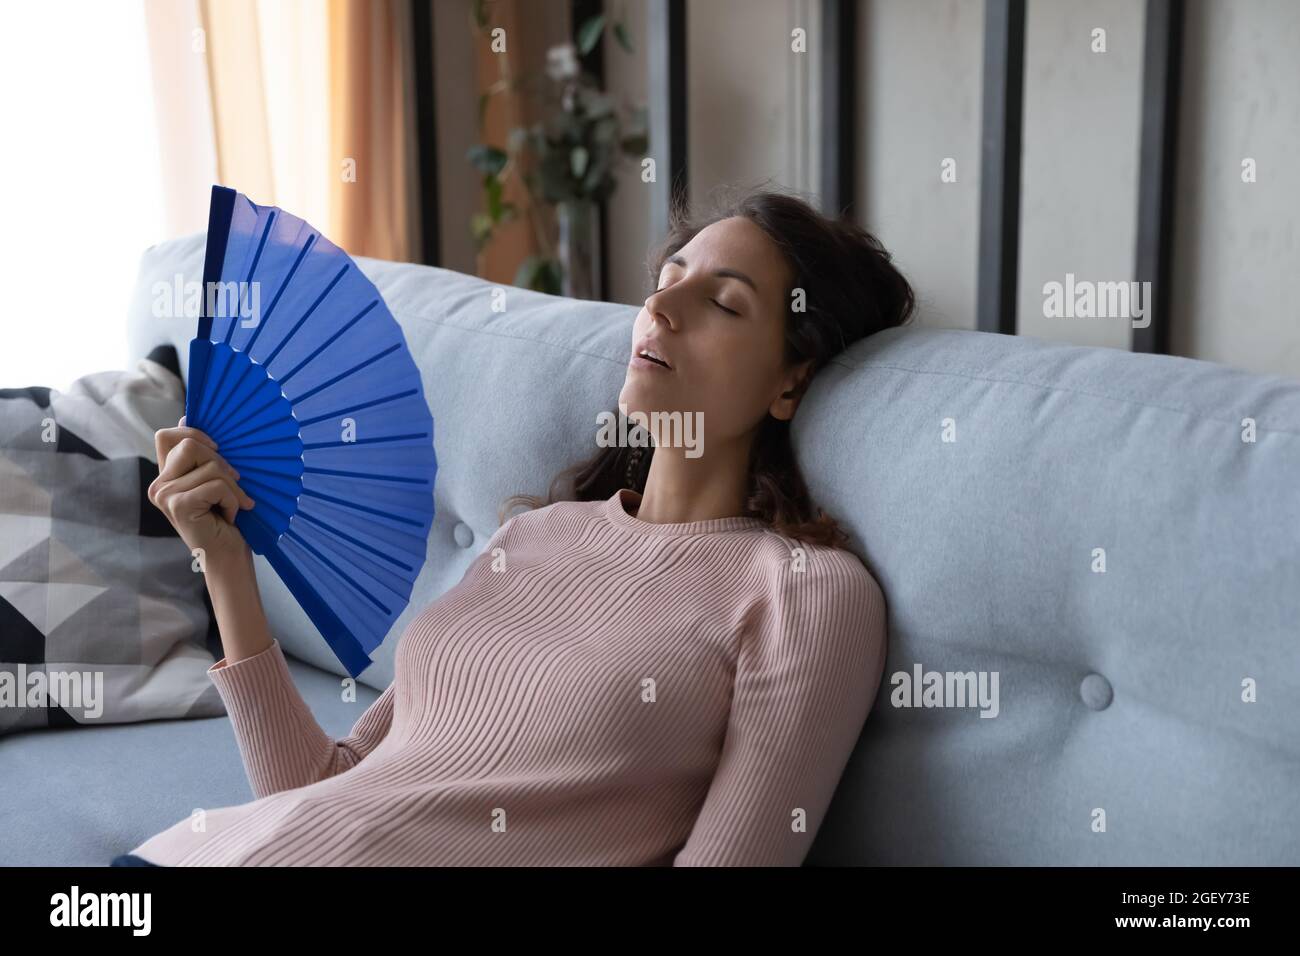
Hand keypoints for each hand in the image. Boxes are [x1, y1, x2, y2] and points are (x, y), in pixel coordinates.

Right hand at [148, 416, 255, 562]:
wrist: (229, 556)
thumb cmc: (227, 519)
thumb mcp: (215, 481)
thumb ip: (201, 455)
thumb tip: (185, 418)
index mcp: (166, 476)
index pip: (166, 435)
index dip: (193, 433)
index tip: (217, 449)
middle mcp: (158, 485)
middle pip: (191, 444)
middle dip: (222, 463)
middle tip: (234, 487)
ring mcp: (164, 495)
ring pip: (210, 465)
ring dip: (232, 487)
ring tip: (232, 506)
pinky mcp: (177, 504)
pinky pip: (216, 484)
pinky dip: (232, 499)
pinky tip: (229, 516)